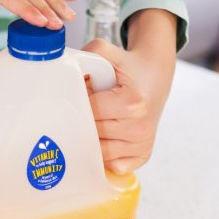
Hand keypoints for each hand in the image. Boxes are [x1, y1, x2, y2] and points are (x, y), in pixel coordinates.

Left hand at [85, 9, 177, 172]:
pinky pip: (113, 166)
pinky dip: (104, 156)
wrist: (155, 76)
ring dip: (92, 139)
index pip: (90, 113)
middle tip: (86, 108)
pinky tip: (103, 139)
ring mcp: (142, 144)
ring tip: (97, 120)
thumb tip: (62, 75)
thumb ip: (84, 58)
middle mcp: (139, 127)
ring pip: (99, 153)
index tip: (80, 95)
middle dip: (83, 121)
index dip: (79, 103)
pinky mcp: (143, 156)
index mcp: (132, 103)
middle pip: (92, 134)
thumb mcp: (107, 53)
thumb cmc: (128, 68)